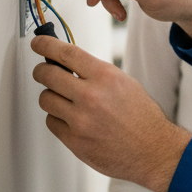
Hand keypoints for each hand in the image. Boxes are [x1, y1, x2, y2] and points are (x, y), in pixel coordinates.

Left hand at [31, 35, 191, 191]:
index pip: (66, 53)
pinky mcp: (74, 140)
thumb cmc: (142, 117)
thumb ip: (96, 73)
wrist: (152, 149)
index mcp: (106, 77)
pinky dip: (58, 119)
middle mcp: (91, 96)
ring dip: (52, 96)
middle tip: (44, 71)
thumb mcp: (125, 83)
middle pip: (47, 75)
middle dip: (42, 71)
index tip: (38, 43)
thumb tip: (68, 64)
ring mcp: (80, 120)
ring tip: (66, 100)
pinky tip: (73, 119)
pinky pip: (51, 122)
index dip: (46, 45)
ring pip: (45, 99)